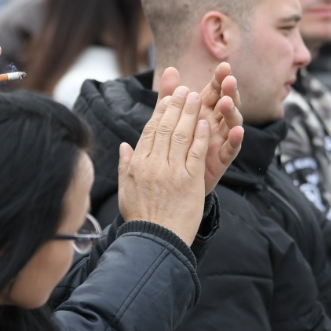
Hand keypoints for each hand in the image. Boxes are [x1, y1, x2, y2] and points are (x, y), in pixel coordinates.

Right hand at [117, 84, 211, 244]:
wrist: (155, 240)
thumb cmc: (140, 217)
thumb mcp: (125, 189)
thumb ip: (125, 165)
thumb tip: (123, 145)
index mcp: (137, 164)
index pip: (149, 131)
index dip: (160, 112)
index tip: (168, 98)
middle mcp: (153, 164)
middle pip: (166, 128)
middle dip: (176, 106)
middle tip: (185, 89)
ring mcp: (172, 172)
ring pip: (182, 136)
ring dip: (190, 114)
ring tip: (198, 97)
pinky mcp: (190, 181)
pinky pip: (197, 153)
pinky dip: (202, 136)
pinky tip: (206, 123)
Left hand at [158, 63, 243, 193]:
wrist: (172, 182)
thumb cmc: (175, 146)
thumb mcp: (171, 118)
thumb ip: (170, 95)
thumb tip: (170, 69)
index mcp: (204, 111)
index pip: (214, 91)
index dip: (219, 79)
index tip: (223, 67)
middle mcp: (215, 123)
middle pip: (226, 103)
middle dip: (229, 91)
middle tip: (229, 80)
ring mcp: (220, 140)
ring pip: (231, 124)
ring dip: (231, 112)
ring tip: (227, 102)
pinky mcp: (222, 159)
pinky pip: (231, 149)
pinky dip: (236, 140)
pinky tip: (238, 131)